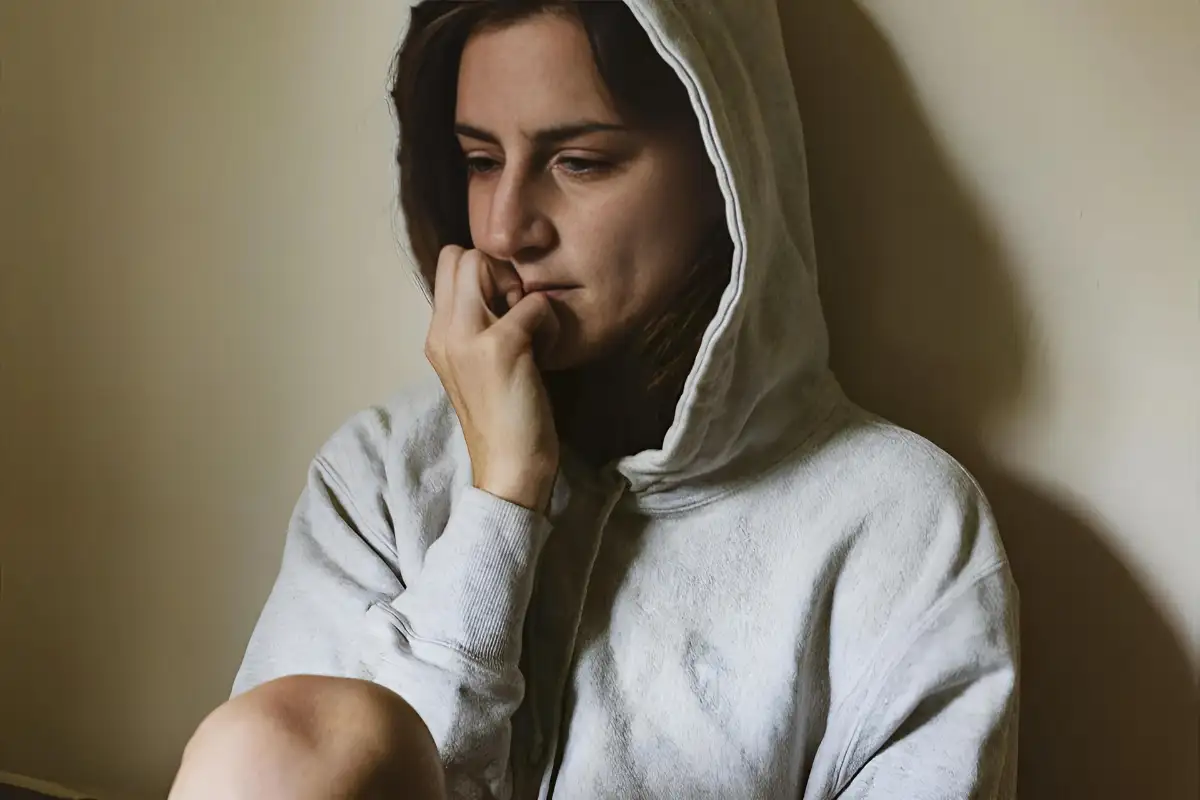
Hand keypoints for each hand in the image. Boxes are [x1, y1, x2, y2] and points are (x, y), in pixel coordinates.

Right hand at [425, 246, 560, 512]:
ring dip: (518, 289)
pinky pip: (534, 303)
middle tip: (517, 312)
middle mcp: (442, 331)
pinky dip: (548, 321)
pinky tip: (546, 353)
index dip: (482, 273)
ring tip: (529, 330)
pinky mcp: (501, 347)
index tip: (505, 309)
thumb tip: (506, 291)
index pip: (447, 265)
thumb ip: (478, 328)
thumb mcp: (478, 367)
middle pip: (461, 255)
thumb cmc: (504, 420)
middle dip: (495, 269)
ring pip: (484, 264)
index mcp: (436, 336)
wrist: (510, 470)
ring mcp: (467, 336)